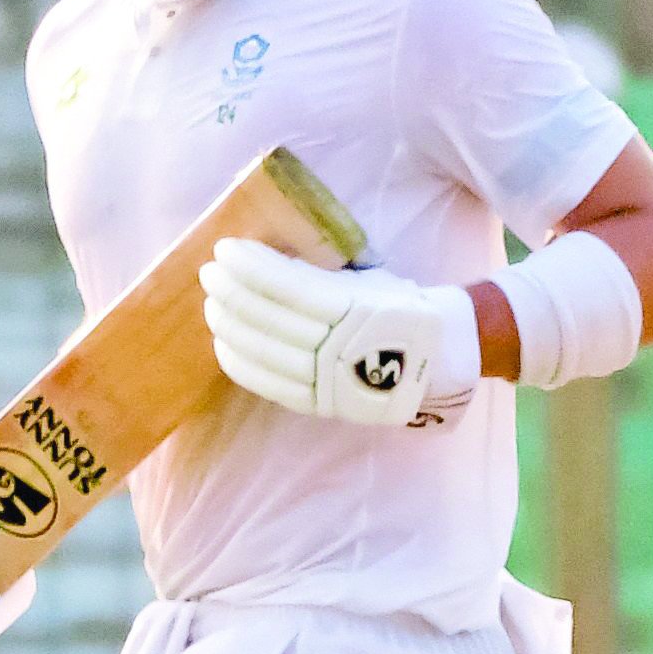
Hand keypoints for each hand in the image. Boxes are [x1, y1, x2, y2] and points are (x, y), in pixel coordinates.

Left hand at [201, 240, 479, 428]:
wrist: (442, 361)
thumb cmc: (402, 309)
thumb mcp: (370, 281)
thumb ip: (322, 277)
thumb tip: (269, 266)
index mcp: (357, 309)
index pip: (289, 287)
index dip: (251, 268)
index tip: (226, 249)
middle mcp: (342, 348)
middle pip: (270, 319)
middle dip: (232, 292)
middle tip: (210, 272)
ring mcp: (330, 380)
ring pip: (264, 352)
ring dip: (230, 325)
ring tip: (212, 302)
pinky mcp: (323, 404)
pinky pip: (271, 386)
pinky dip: (241, 363)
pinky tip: (223, 342)